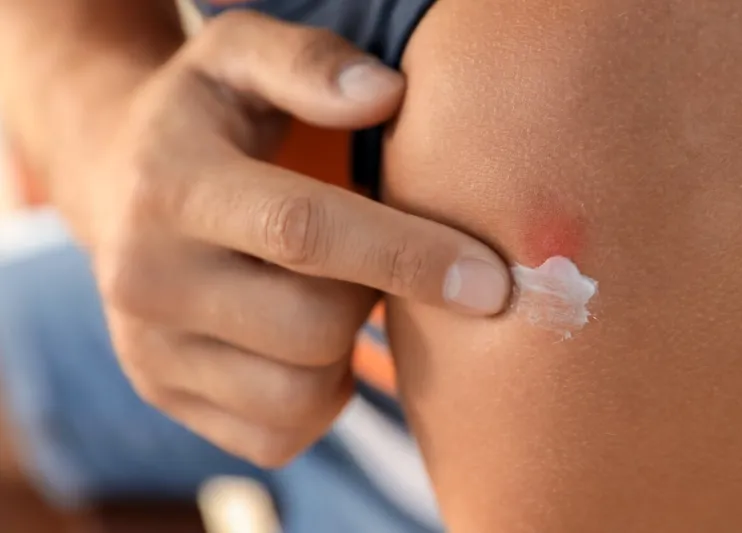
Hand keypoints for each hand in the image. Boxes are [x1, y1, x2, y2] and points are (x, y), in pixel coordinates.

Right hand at [73, 12, 510, 466]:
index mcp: (171, 184)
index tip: (490, 281)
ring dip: (346, 352)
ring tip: (333, 296)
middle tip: (376, 263)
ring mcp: (146, 350)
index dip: (408, 257)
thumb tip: (388, 94)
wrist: (118, 179)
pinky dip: (318, 398)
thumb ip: (311, 63)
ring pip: (297, 397)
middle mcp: (144, 278)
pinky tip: (305, 342)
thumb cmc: (206, 115)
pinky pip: (277, 435)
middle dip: (375, 301)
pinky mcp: (163, 394)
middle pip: (311, 329)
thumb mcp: (241, 54)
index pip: (303, 232)